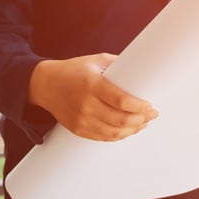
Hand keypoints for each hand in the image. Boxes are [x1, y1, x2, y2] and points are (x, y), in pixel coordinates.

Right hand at [27, 53, 157, 140]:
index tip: (150, 105)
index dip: (140, 107)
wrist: (45, 85)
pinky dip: (119, 136)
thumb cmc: (73, 71)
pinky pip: (103, 137)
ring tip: (143, 123)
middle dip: (142, 119)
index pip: (122, 101)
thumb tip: (142, 68)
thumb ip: (118, 65)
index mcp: (92, 85)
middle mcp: (86, 104)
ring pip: (114, 133)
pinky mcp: (78, 129)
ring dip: (133, 130)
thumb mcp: (96, 61)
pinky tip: (128, 130)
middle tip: (152, 114)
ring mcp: (81, 119)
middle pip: (121, 120)